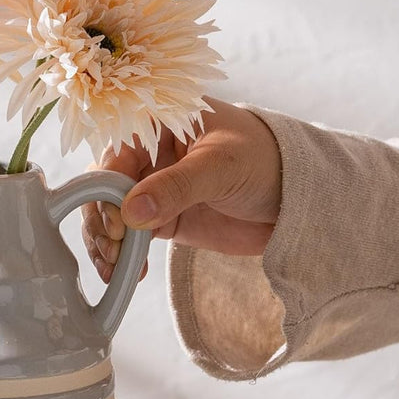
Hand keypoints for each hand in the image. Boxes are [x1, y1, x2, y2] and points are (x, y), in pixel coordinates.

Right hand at [82, 98, 281, 280]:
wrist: (298, 196)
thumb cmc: (266, 160)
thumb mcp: (222, 167)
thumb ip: (176, 187)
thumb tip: (130, 212)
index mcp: (157, 124)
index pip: (116, 154)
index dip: (107, 189)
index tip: (115, 222)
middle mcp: (148, 155)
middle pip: (104, 187)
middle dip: (100, 220)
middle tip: (112, 250)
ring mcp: (152, 189)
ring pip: (110, 215)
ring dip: (104, 242)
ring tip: (113, 268)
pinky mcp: (160, 219)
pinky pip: (128, 237)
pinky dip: (121, 255)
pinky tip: (122, 273)